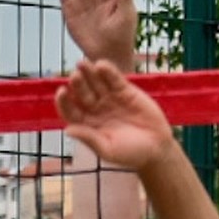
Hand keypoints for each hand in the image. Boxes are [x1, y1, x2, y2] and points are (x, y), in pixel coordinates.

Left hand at [55, 60, 173, 172]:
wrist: (157, 147)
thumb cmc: (130, 154)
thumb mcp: (108, 149)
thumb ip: (89, 138)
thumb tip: (68, 130)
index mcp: (87, 124)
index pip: (70, 110)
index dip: (64, 102)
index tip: (62, 93)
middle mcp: (95, 109)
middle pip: (82, 93)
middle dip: (78, 84)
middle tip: (74, 76)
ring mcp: (110, 98)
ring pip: (96, 83)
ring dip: (89, 73)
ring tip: (82, 64)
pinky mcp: (125, 91)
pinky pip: (114, 79)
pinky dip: (108, 71)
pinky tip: (101, 65)